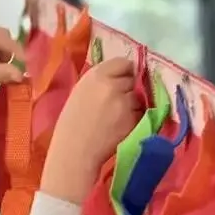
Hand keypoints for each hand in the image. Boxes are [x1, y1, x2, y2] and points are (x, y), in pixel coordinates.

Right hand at [41, 58, 141, 204]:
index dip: (124, 72)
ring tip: (117, 118)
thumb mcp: (81, 92)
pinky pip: (141, 113)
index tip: (122, 81)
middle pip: (132, 79)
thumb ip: (101, 81)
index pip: (123, 63)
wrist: (74, 152)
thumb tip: (124, 76)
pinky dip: (134, 119)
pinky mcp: (132, 119)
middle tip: (117, 103)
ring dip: (133, 105)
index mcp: (96, 75)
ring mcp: (124, 102)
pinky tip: (120, 128)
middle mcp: (112, 85)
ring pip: (138, 97)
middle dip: (129, 89)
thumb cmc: (73, 124)